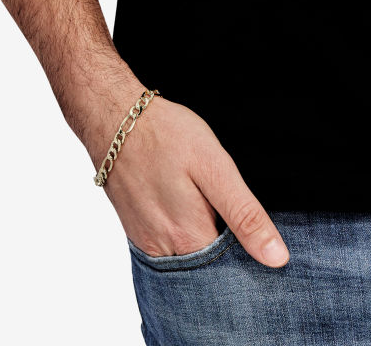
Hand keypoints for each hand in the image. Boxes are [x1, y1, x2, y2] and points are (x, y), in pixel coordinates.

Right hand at [90, 92, 289, 267]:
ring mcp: (146, 239)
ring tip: (208, 211)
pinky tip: (187, 212)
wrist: (116, 121)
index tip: (254, 238)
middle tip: (230, 215)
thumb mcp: (215, 167)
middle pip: (206, 268)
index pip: (231, 270)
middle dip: (225, 253)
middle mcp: (164, 246)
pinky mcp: (135, 228)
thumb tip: (276, 257)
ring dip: (202, 243)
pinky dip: (182, 236)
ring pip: (186, 258)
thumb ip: (244, 214)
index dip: (249, 258)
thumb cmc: (166, 136)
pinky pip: (166, 247)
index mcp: (189, 235)